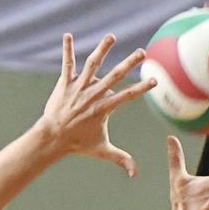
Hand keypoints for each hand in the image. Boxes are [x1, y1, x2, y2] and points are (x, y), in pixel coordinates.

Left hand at [39, 33, 153, 177]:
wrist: (54, 137)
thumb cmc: (78, 144)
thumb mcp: (102, 151)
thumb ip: (120, 159)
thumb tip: (135, 173)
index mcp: (104, 108)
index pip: (128, 96)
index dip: (142, 89)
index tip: (154, 81)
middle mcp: (93, 94)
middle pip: (115, 76)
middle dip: (129, 64)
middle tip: (142, 53)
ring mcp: (79, 87)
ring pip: (92, 64)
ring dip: (102, 49)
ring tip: (111, 37)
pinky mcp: (65, 82)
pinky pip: (67, 64)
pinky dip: (67, 50)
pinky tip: (68, 36)